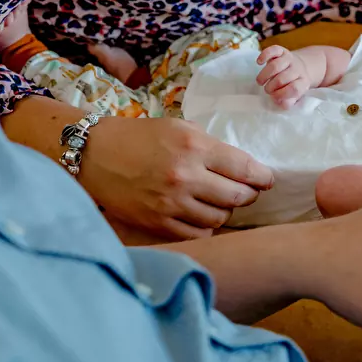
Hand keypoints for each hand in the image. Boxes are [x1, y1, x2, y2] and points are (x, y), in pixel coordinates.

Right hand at [81, 116, 274, 238]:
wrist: (95, 155)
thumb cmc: (138, 137)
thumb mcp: (177, 128)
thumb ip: (209, 145)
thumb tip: (241, 166)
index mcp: (194, 147)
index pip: (244, 168)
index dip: (262, 177)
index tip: (267, 180)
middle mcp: (186, 176)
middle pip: (238, 196)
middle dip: (248, 194)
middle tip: (247, 191)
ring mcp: (172, 203)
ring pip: (220, 218)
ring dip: (225, 210)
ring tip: (220, 201)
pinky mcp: (158, 223)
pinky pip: (198, 233)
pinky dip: (205, 226)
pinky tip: (201, 215)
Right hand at [255, 46, 314, 108]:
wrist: (302, 66)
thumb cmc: (294, 85)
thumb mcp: (295, 96)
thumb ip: (288, 102)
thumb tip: (279, 102)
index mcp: (303, 82)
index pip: (294, 89)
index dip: (282, 95)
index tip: (274, 98)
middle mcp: (298, 69)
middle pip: (283, 78)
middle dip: (271, 87)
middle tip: (267, 90)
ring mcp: (289, 58)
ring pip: (275, 65)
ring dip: (264, 76)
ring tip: (260, 82)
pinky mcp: (282, 51)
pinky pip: (273, 50)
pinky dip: (264, 55)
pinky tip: (259, 63)